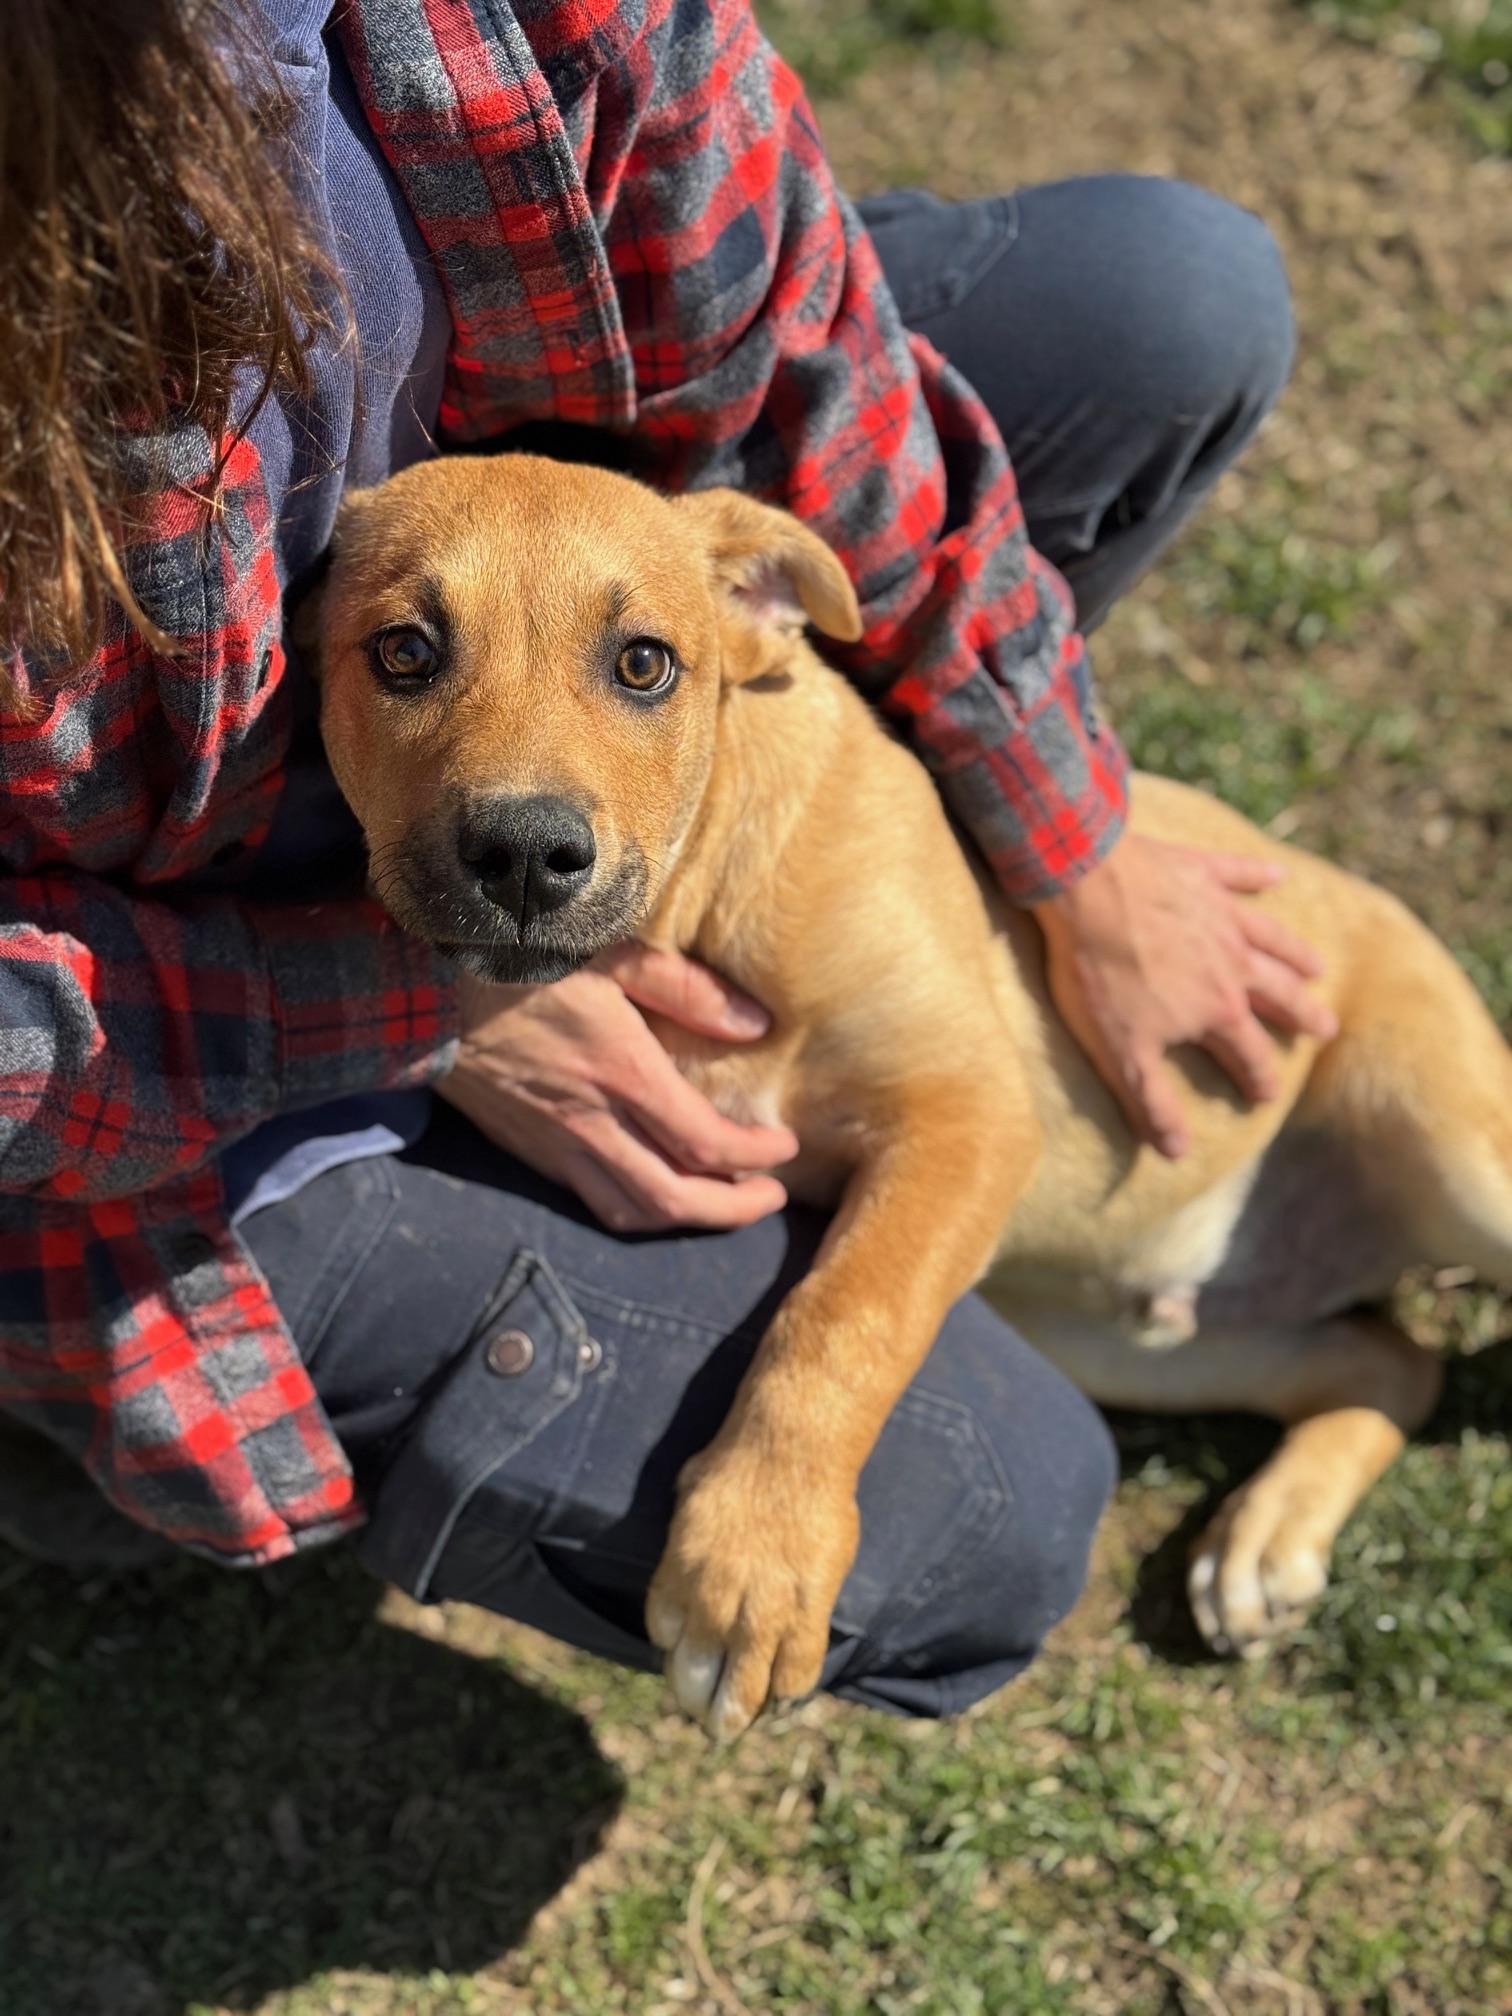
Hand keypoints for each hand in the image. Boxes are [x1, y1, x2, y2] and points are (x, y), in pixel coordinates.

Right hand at [436, 942, 798, 1230]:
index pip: (706, 1142)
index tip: (784, 1147)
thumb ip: (688, 989)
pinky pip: (590, 1199)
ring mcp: (554, 1144)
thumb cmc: (518, 955)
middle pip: (675, 1198)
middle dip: (732, 1208)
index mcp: (621, 1072)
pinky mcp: (525, 1150)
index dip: (755, 1157)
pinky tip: (653, 1189)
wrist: (418, 985)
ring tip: (720, 1202)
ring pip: (631, 1211)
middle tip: (771, 1198)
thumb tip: (756, 1023)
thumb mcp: (610, 951)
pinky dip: (635, 1208)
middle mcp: (591, 1122)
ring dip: (684, 1218)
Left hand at [647, 1434, 859, 1737]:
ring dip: (737, 1714)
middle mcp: (712, 1604)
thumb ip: (688, 1538)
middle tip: (706, 1715)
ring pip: (744, 1689)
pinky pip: (797, 1671)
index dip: (676, 1649)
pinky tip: (784, 1694)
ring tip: (734, 1726)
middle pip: (695, 1677)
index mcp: (677, 1575)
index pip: (665, 1635)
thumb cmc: (738, 1461)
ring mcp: (760, 1613)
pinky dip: (789, 1689)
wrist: (791, 1449)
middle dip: (699, 1702)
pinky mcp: (806, 1611)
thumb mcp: (689, 1498)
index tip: (686, 1654)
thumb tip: (688, 1544)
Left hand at [1034, 833, 1337, 1158]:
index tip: (1269, 1095)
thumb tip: (1177, 1152)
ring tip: (1316, 969)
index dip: (1259, 1077)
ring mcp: (1220, 915)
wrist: (1084, 888)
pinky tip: (1278, 875)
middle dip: (1302, 1016)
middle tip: (1327, 1029)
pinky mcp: (1199, 874)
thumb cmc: (1098, 973)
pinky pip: (1238, 875)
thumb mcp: (1119, 1052)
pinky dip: (1258, 876)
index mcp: (1216, 1008)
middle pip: (1277, 994)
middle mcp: (1232, 962)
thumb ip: (1151, 1102)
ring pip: (1271, 940)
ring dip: (1296, 955)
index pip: (1248, 1052)